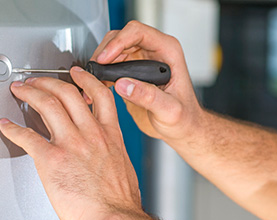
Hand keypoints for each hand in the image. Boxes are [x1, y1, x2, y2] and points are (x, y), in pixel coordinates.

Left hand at [0, 67, 143, 219]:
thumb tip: (103, 161)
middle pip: (68, 93)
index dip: (85, 80)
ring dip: (30, 92)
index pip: (100, 96)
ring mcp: (71, 144)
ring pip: (47, 104)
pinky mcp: (52, 160)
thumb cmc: (120, 206)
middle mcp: (91, 134)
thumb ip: (111, 157)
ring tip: (20, 90)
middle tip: (37, 80)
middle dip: (48, 81)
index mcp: (110, 137)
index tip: (77, 75)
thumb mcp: (124, 170)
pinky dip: (12, 128)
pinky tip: (6, 126)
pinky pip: (27, 136)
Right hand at [93, 20, 204, 142]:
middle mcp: (153, 52)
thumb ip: (148, 97)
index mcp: (167, 51)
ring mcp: (141, 61)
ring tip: (93, 82)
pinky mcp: (131, 72)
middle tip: (95, 72)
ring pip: (112, 50)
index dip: (118, 42)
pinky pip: (110, 65)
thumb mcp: (169, 110)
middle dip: (104, 53)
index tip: (105, 59)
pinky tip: (96, 87)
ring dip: (99, 64)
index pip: (138, 33)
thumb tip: (123, 85)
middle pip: (121, 37)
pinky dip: (100, 74)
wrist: (181, 128)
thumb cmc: (184, 118)